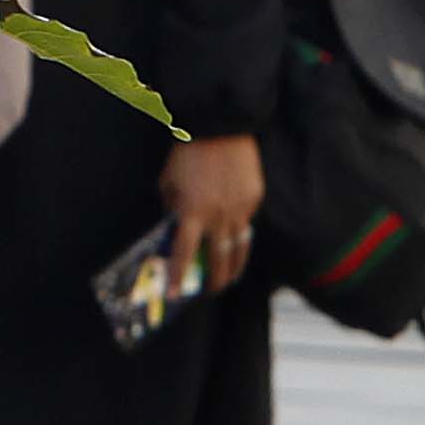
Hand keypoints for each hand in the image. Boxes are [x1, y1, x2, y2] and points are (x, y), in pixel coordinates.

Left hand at [162, 130, 262, 289]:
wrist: (221, 129)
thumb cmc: (187, 155)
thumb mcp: (168, 183)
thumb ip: (172, 209)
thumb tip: (175, 229)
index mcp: (192, 213)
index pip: (185, 253)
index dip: (179, 276)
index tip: (175, 294)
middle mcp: (218, 216)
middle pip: (219, 258)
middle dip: (215, 280)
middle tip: (211, 292)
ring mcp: (241, 209)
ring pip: (240, 247)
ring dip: (235, 267)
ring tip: (230, 279)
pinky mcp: (255, 199)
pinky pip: (247, 223)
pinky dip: (241, 236)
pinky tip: (237, 245)